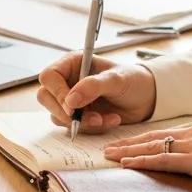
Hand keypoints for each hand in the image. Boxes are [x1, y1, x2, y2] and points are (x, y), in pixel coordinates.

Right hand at [36, 51, 155, 131]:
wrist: (146, 98)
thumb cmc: (133, 80)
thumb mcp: (117, 79)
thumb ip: (93, 86)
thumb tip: (70, 101)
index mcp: (73, 63)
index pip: (49, 76)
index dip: (57, 93)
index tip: (73, 107)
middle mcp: (67, 80)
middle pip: (45, 97)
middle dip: (66, 112)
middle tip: (90, 118)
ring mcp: (71, 99)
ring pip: (57, 115)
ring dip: (81, 122)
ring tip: (105, 118)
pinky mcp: (78, 115)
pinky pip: (72, 126)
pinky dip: (90, 128)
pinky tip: (109, 120)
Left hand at [103, 117, 191, 181]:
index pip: (165, 132)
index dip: (145, 138)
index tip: (129, 142)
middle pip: (152, 137)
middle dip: (129, 143)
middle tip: (109, 148)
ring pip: (152, 146)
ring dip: (129, 152)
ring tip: (110, 156)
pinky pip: (163, 161)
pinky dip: (143, 162)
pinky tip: (129, 164)